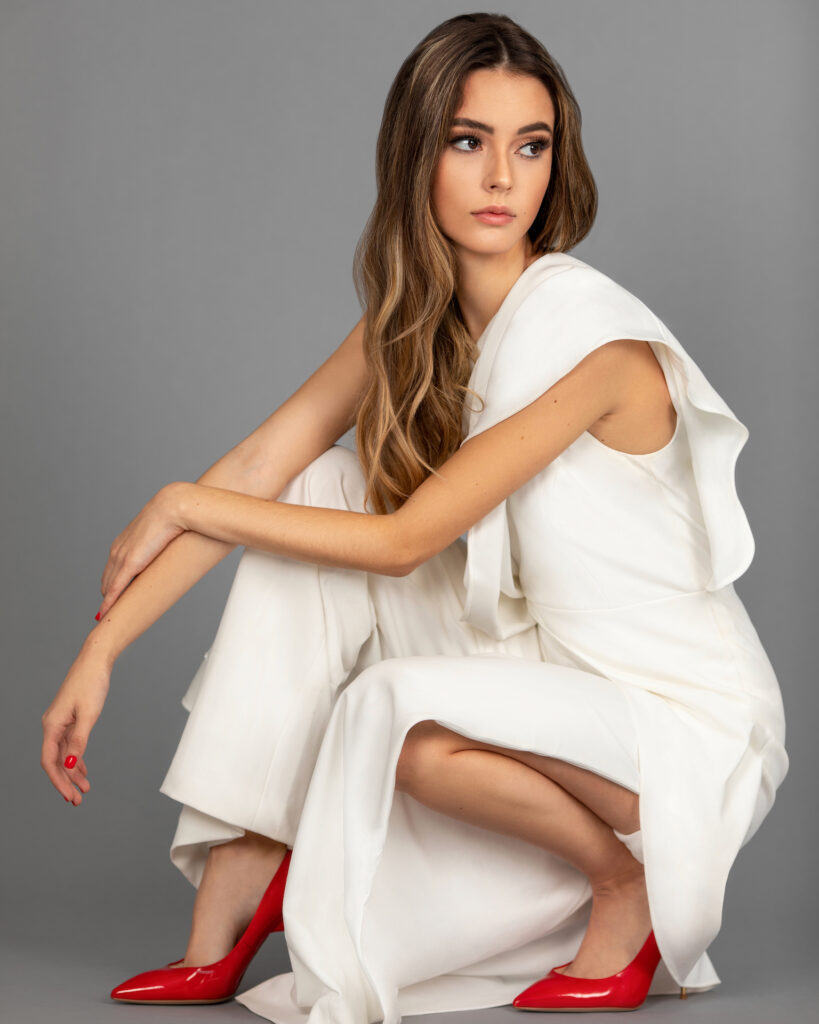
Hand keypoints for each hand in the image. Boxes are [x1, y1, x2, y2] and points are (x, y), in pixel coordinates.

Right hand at [41, 647, 110, 804]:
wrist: (95, 660)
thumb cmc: (91, 684)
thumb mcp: (88, 715)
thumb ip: (78, 741)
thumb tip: (69, 765)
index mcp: (52, 725)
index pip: (50, 762)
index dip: (58, 781)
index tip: (70, 796)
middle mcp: (52, 725)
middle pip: (55, 761)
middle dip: (66, 782)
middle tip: (78, 800)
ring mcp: (60, 722)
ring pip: (63, 754)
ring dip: (72, 773)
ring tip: (84, 789)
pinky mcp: (70, 718)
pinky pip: (69, 745)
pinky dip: (75, 758)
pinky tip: (82, 770)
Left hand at [97, 483, 186, 619]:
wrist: (175, 506)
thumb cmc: (178, 515)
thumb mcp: (168, 531)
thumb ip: (168, 542)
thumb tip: (180, 546)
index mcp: (127, 539)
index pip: (115, 565)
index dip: (115, 580)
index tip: (116, 593)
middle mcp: (119, 548)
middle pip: (108, 577)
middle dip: (109, 593)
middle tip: (112, 610)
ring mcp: (122, 556)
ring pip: (109, 585)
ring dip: (108, 600)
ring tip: (109, 615)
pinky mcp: (129, 564)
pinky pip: (115, 587)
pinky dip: (109, 601)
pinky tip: (107, 612)